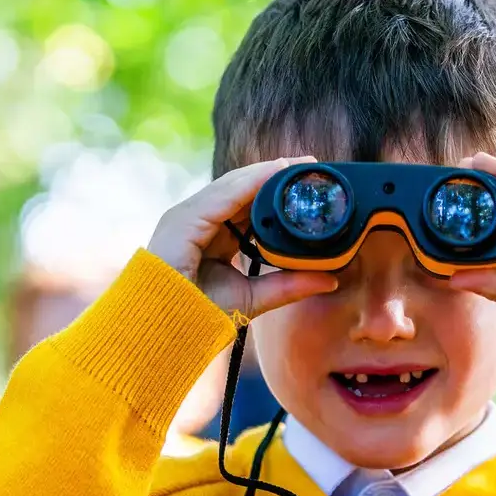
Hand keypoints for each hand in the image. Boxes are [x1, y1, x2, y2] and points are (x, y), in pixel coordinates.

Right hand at [148, 156, 339, 319]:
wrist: (165, 330)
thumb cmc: (200, 315)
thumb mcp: (254, 297)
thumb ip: (288, 286)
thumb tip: (330, 280)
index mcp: (213, 234)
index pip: (248, 204)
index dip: (276, 192)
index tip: (308, 184)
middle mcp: (200, 220)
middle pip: (242, 189)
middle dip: (275, 175)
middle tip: (310, 165)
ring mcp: (189, 216)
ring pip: (234, 185)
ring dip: (267, 173)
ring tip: (297, 164)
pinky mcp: (184, 219)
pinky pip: (223, 194)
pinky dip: (250, 182)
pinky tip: (274, 173)